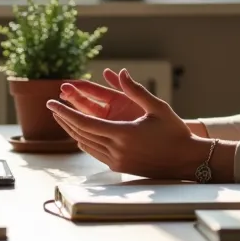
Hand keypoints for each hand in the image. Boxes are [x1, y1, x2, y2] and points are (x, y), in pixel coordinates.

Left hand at [47, 68, 208, 179]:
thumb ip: (135, 90)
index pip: (84, 123)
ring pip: (86, 144)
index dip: (65, 113)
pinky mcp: (120, 168)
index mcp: (123, 135)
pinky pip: (95, 152)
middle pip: (80, 134)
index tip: (51, 103)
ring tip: (62, 117)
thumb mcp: (157, 107)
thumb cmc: (175, 132)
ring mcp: (117, 162)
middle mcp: (116, 151)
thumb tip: (120, 72)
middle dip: (64, 119)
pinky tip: (80, 132)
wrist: (188, 161)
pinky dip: (85, 140)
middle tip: (51, 106)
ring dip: (72, 130)